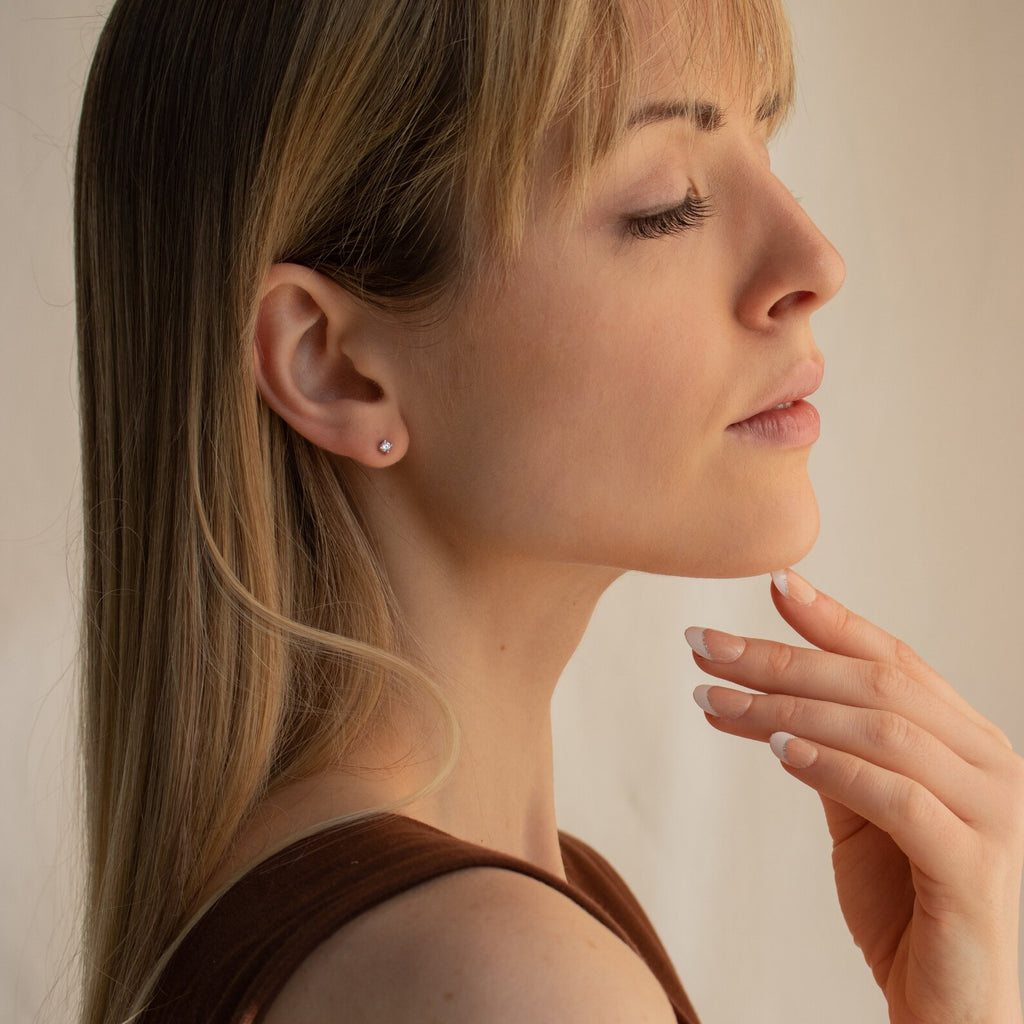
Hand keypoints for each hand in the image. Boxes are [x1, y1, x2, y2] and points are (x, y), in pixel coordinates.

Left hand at [686, 569, 1023, 1023]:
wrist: (951, 1010)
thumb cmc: (905, 902)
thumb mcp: (861, 811)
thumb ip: (837, 749)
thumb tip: (774, 695)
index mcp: (963, 738)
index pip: (893, 658)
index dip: (831, 618)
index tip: (771, 583)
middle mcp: (988, 761)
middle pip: (874, 685)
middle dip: (780, 658)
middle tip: (703, 644)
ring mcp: (991, 812)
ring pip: (880, 731)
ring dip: (786, 709)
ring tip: (713, 698)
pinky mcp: (975, 868)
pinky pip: (897, 798)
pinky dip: (831, 766)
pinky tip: (775, 751)